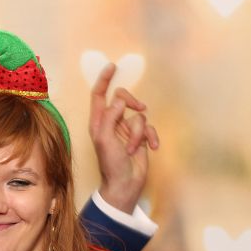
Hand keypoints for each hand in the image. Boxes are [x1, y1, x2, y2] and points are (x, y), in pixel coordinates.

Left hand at [88, 63, 159, 212]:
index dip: (104, 80)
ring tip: (133, 149)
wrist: (124, 185)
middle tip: (139, 108)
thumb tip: (120, 100)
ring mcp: (126, 130)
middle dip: (132, 102)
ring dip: (139, 133)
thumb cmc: (111, 165)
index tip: (112, 66)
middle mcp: (111, 123)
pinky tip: (152, 147)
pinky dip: (151, 137)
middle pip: (122, 98)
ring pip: (139, 116)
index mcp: (98, 122)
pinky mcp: (139, 138)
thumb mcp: (106, 139)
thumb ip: (111, 117)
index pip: (98, 95)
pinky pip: (149, 128)